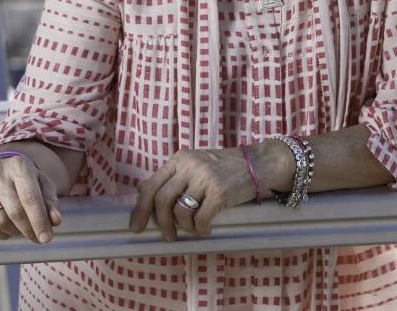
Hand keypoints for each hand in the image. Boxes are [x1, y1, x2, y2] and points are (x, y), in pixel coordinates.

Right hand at [0, 155, 60, 243]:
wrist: (0, 169)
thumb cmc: (27, 180)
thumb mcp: (43, 184)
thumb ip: (51, 202)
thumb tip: (55, 221)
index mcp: (19, 166)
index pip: (30, 198)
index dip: (39, 220)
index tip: (47, 238)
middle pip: (15, 211)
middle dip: (29, 229)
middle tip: (38, 238)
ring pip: (0, 222)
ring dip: (16, 232)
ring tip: (24, 230)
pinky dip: (2, 235)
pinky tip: (9, 230)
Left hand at [129, 148, 254, 240]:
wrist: (258, 163)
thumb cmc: (225, 167)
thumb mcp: (195, 163)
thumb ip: (173, 176)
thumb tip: (142, 190)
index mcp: (180, 159)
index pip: (151, 185)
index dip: (140, 209)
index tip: (137, 226)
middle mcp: (190, 166)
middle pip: (162, 200)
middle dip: (161, 223)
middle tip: (167, 236)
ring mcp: (205, 178)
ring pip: (180, 211)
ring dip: (184, 227)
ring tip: (192, 229)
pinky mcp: (220, 192)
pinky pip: (201, 218)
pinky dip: (201, 228)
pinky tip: (206, 229)